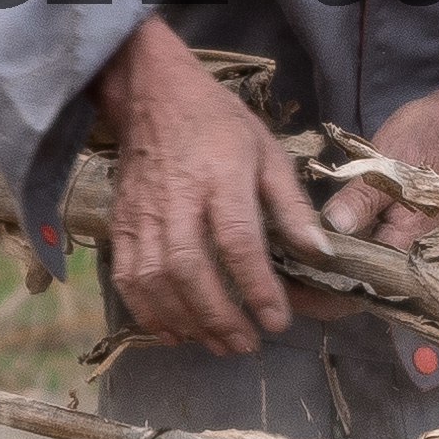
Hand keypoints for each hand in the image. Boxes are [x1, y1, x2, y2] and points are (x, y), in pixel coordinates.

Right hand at [100, 14, 342, 353]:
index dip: (256, 287)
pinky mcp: (119, 224)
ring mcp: (142, 214)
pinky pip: (127, 278)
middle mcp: (177, 199)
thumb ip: (290, 205)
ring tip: (218, 343)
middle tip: (247, 344)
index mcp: (220, 176)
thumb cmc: (217, 122)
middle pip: (191, 270)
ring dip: (186, 321)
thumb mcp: (267, 151)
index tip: (277, 320)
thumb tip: (318, 252)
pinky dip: (148, 312)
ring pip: (155, 280)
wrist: (152, 94)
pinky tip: (174, 332)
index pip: (237, 241)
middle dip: (219, 317)